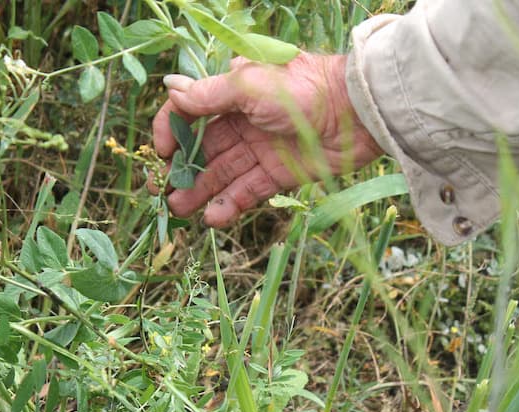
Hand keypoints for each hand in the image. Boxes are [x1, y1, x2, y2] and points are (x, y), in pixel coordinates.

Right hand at [151, 53, 382, 226]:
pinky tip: (212, 218)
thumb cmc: (303, 89)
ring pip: (222, 173)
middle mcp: (243, 119)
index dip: (171, 130)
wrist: (358, 113)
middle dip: (180, 169)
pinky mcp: (279, 174)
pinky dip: (229, 205)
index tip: (160, 152)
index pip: (190, 111)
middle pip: (203, 148)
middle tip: (160, 192)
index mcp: (233, 91)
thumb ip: (208, 94)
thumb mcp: (249, 85)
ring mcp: (260, 148)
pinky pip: (247, 191)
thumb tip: (169, 89)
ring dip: (199, 192)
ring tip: (179, 210)